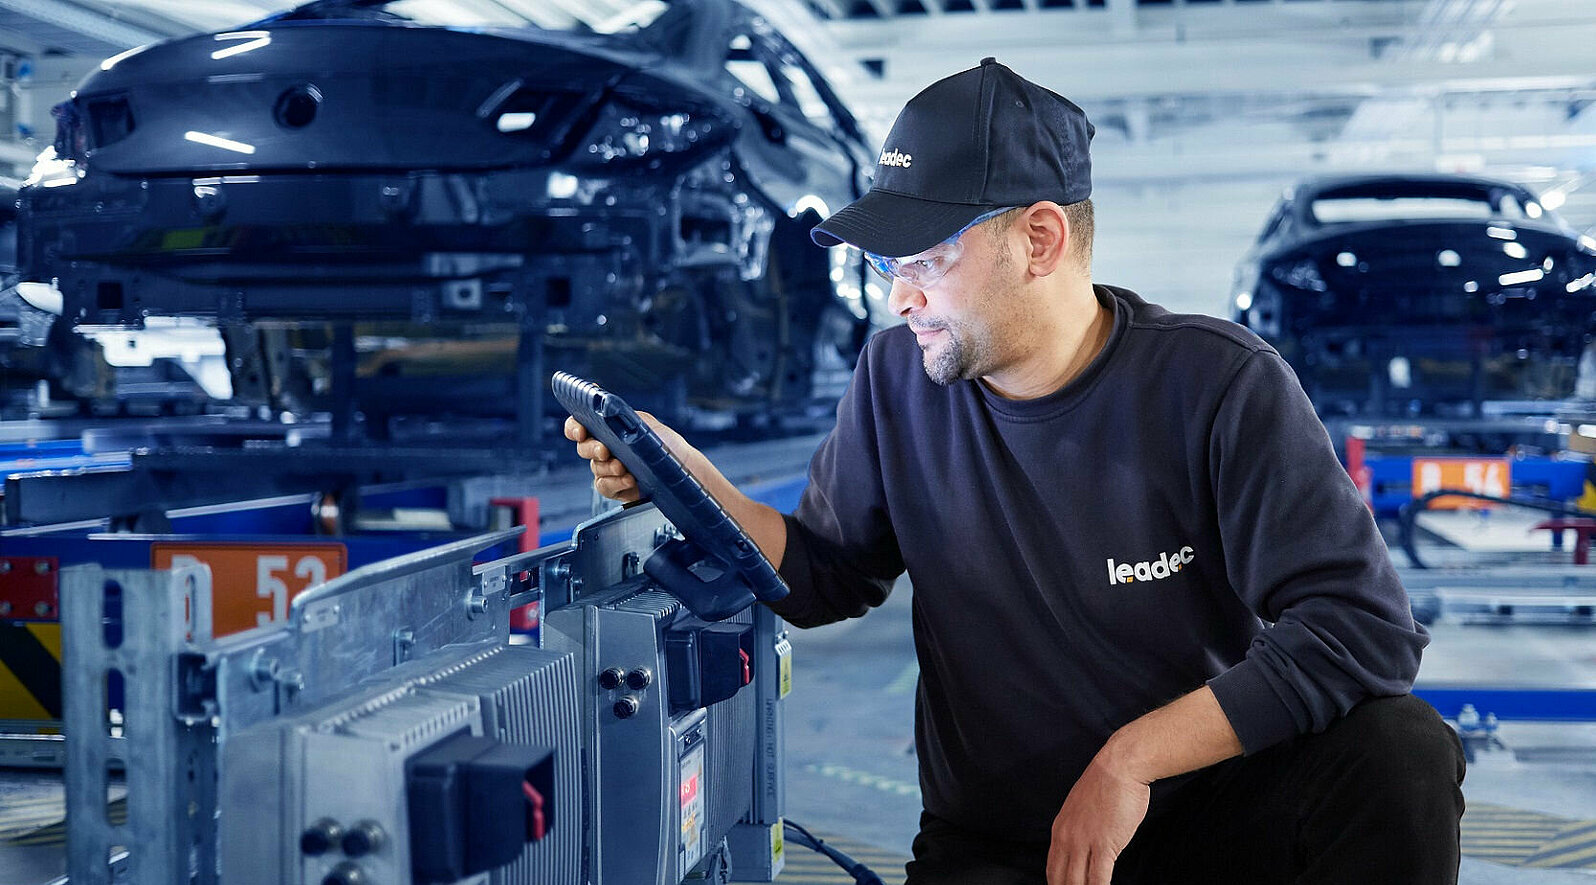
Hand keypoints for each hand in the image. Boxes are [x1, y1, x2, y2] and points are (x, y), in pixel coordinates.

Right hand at [564, 411, 692, 502]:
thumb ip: (624, 417)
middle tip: (605, 451)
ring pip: (595, 469)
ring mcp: (608, 469)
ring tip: (622, 467)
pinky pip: (605, 487)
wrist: (683, 468)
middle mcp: (604, 449)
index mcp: (606, 429)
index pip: (579, 426)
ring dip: (607, 468)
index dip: (574, 427)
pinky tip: (629, 480)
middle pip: (584, 448)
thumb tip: (607, 410)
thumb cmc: (664, 443)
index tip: (581, 431)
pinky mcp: (616, 488)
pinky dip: (615, 483)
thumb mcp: (645, 424)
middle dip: (592, 448)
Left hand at [1046, 753, 1150, 884]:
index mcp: (1060, 830)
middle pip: (1061, 880)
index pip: (1052, 870)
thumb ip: (1078, 830)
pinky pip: (1098, 878)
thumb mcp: (1080, 809)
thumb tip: (1083, 848)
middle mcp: (1067, 839)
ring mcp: (1084, 842)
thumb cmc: (1106, 786)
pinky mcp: (1103, 845)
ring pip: (1077, 883)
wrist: (1118, 767)